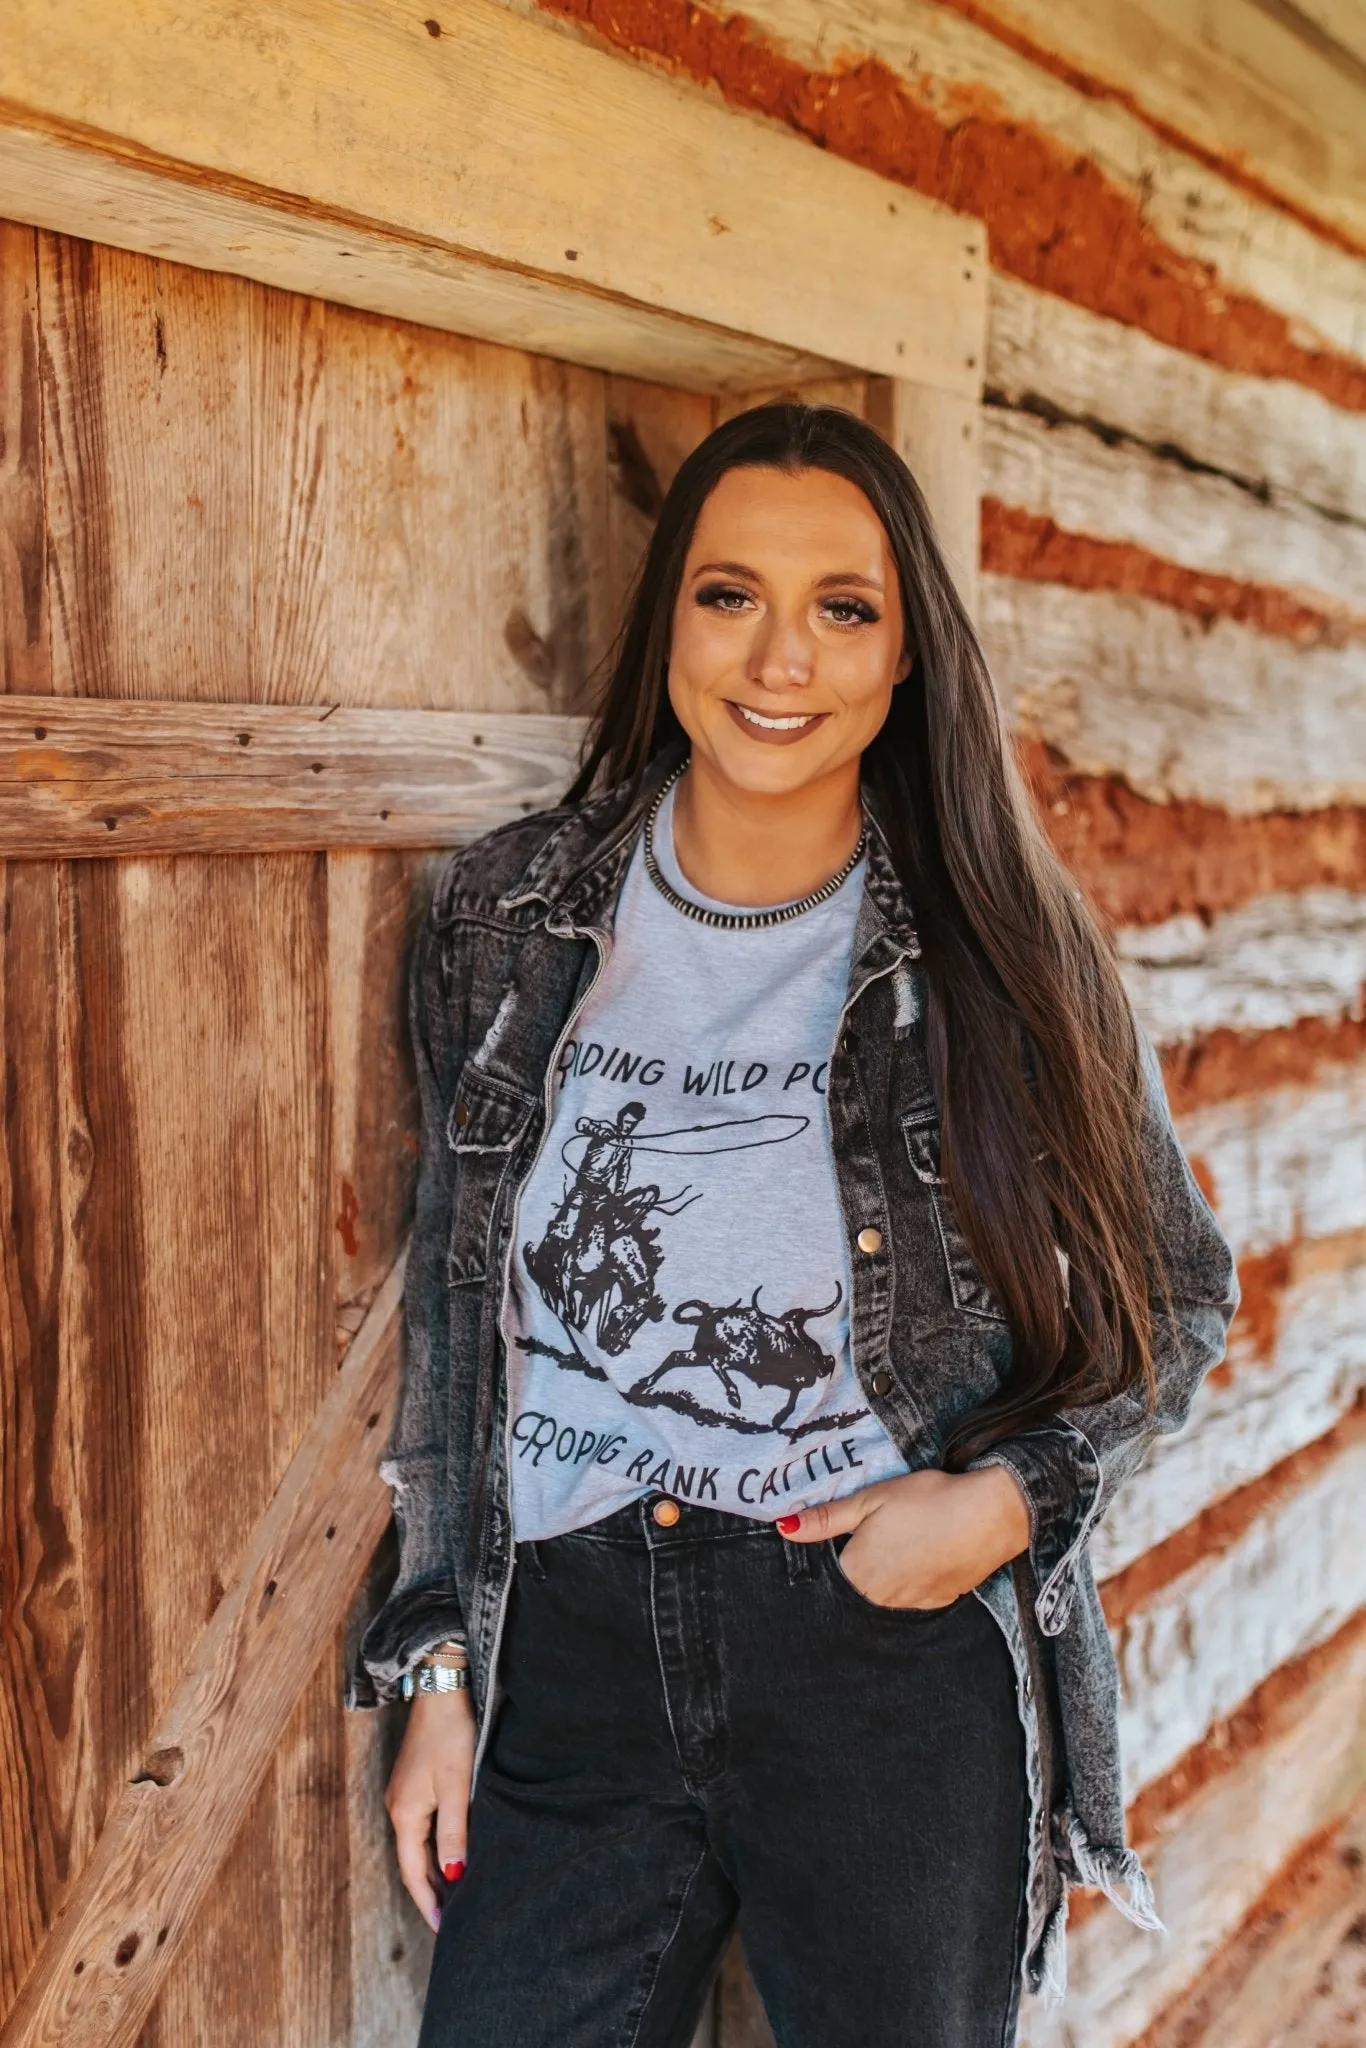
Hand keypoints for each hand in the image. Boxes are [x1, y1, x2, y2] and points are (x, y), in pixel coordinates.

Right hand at [385, 1687, 475, 1931]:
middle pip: (412, 1862)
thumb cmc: (451, 1734)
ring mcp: (404, 1795)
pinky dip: (434, 1847)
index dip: (429, 1902)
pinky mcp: (414, 1783)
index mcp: (405, 1814)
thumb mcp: (457, 1785)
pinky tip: (451, 1852)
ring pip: (417, 1845)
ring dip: (433, 1870)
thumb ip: (454, 1832)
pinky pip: (422, 1827)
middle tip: (451, 1921)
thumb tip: (451, 1875)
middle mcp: (398, 1808)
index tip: (444, 1930)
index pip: (414, 1872)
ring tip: (454, 1895)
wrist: (441, 1687)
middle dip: (430, 1892)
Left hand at [777, 1465, 1030, 1608]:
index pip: (831, 1575)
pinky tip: (924, 1554)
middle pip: (857, 1587)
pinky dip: (913, 1580)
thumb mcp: (869, 1500)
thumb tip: (783, 1528)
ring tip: (904, 1542)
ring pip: (885, 1594)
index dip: (838, 1553)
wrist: (988, 1515)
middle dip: (861, 1565)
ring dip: (887, 1575)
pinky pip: (913, 1597)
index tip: (850, 1536)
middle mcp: (880, 1599)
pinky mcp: (938, 1603)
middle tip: (882, 1536)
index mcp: (857, 1573)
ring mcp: (911, 1605)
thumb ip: (825, 1519)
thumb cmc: (925, 1501)